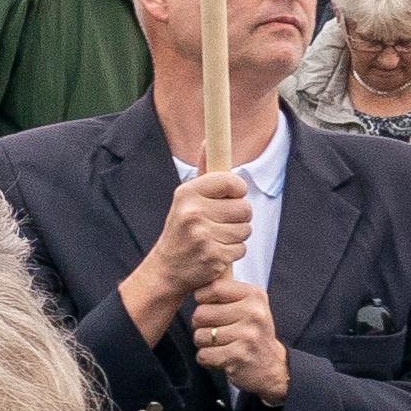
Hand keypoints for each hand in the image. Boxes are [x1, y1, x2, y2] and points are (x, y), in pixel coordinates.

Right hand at [124, 164, 259, 342]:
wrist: (165, 270)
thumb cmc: (181, 230)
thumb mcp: (185, 199)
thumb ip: (202, 172)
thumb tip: (209, 141)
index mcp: (187, 193)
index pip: (231, 182)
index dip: (237, 191)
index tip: (230, 198)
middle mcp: (193, 212)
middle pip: (244, 208)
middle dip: (239, 218)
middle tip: (221, 224)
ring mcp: (202, 235)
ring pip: (245, 230)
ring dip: (236, 236)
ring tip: (216, 239)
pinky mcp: (212, 256)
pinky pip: (241, 249)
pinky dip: (233, 253)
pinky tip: (216, 253)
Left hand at [186, 280, 293, 404]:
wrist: (271, 367)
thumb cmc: (251, 334)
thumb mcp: (247, 306)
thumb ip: (225, 291)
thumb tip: (201, 273)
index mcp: (254, 296)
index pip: (212, 288)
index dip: (203, 301)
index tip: (214, 310)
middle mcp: (254, 313)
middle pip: (201, 313)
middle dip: (202, 326)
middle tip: (220, 333)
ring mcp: (248, 335)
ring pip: (200, 336)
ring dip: (205, 345)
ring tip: (223, 345)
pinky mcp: (239, 356)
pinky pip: (204, 355)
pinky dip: (208, 360)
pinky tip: (223, 357)